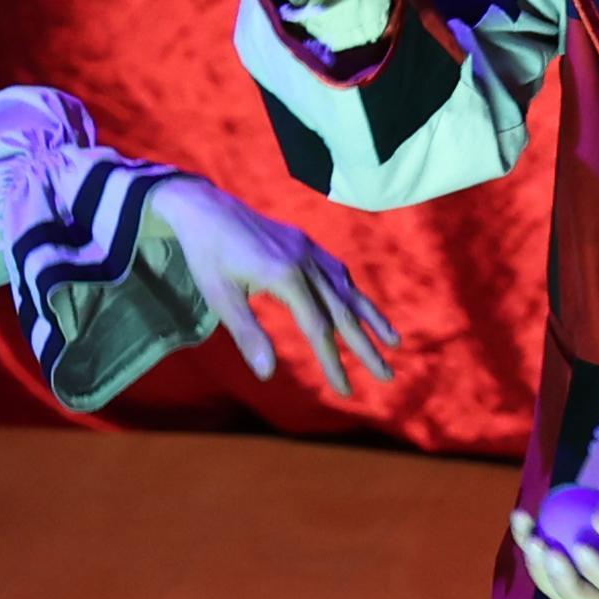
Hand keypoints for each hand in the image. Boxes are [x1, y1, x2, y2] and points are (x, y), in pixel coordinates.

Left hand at [142, 175, 405, 400]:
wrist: (205, 207)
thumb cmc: (207, 256)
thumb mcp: (221, 298)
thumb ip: (248, 335)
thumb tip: (267, 375)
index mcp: (285, 276)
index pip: (318, 329)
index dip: (333, 362)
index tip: (344, 391)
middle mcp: (305, 262)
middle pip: (343, 312)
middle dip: (366, 347)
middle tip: (387, 377)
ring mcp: (308, 249)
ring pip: (347, 290)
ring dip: (371, 318)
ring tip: (393, 342)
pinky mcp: (304, 242)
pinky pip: (337, 271)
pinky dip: (352, 292)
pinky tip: (358, 306)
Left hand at [512, 397, 598, 598]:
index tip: (580, 547)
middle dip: (567, 586)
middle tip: (548, 552)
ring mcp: (594, 562)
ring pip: (563, 588)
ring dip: (540, 569)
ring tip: (531, 536)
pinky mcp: (570, 545)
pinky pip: (546, 558)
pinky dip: (529, 542)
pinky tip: (521, 517)